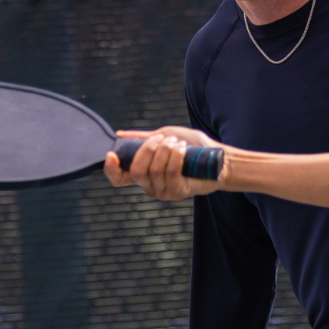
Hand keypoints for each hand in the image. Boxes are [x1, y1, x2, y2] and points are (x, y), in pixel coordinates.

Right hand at [104, 125, 223, 201]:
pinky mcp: (177, 193)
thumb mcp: (165, 136)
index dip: (111, 169)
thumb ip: (143, 138)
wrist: (217, 158)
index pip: (118, 179)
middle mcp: (149, 186)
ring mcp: (163, 192)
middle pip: (137, 170)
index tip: (112, 154)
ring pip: (155, 170)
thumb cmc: (191, 147)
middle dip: (149, 149)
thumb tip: (120, 135)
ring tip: (178, 143)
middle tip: (164, 139)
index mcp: (143, 173)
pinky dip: (175, 157)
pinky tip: (182, 149)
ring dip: (166, 151)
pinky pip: (170, 173)